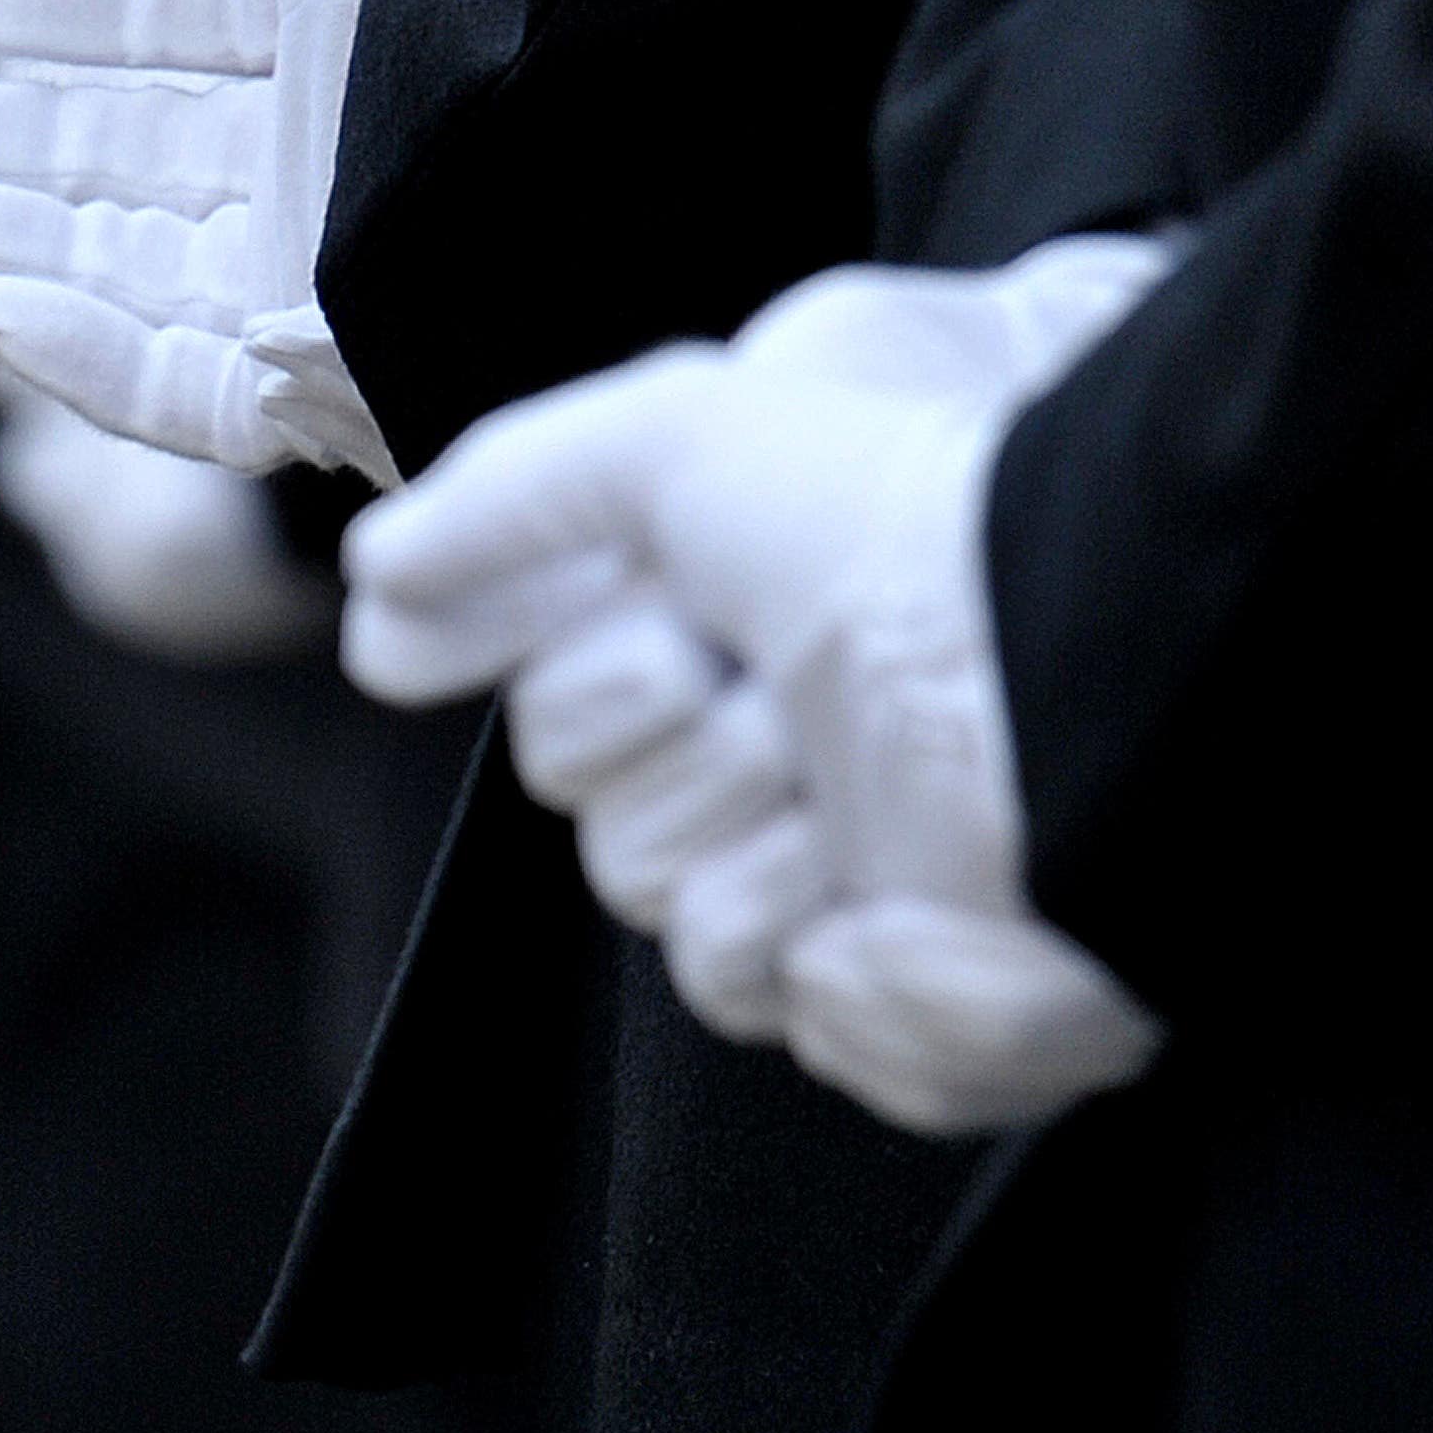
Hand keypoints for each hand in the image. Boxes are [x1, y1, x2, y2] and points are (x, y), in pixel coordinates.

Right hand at [0, 0, 574, 482]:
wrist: (573, 92)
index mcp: (345, 20)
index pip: (173, 18)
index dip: (53, 7)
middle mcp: (340, 151)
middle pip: (134, 154)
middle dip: (0, 140)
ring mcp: (336, 277)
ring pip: (128, 274)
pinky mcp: (334, 384)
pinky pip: (179, 389)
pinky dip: (70, 349)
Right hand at [338, 236, 1176, 1133]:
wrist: (1056, 652)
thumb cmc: (890, 520)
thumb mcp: (678, 434)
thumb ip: (511, 497)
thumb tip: (376, 587)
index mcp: (740, 642)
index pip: (567, 705)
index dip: (587, 668)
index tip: (661, 622)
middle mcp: (787, 761)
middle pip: (597, 813)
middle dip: (664, 738)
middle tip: (767, 688)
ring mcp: (844, 883)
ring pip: (671, 909)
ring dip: (746, 833)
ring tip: (846, 779)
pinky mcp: (900, 998)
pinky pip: (766, 997)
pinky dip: (816, 940)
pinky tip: (886, 886)